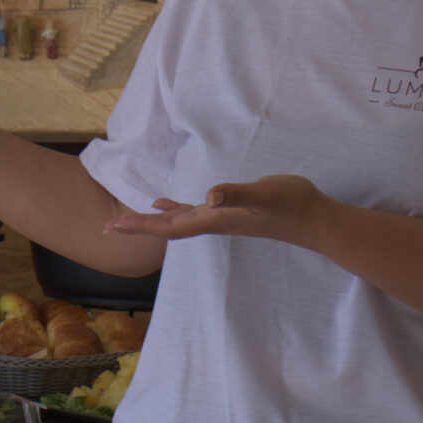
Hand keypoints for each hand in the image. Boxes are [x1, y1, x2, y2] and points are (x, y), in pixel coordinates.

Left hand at [104, 174, 327, 245]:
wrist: (313, 219)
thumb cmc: (292, 204)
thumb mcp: (265, 193)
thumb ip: (238, 194)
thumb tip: (209, 196)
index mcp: (216, 219)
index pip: (171, 226)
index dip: (142, 226)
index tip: (114, 227)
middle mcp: (214, 222)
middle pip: (167, 228)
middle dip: (137, 227)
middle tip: (108, 228)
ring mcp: (221, 218)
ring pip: (176, 223)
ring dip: (150, 222)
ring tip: (125, 220)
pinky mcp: (229, 212)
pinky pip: (191, 214)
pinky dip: (173, 210)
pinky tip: (163, 204)